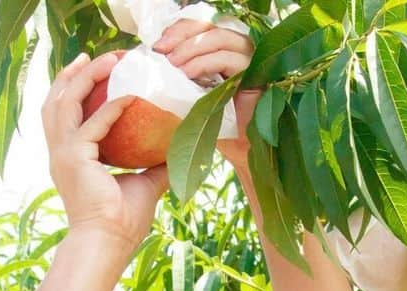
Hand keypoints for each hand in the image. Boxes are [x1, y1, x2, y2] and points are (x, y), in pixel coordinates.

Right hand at [41, 52, 168, 245]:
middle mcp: (61, 152)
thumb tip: (179, 148)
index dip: (80, 89)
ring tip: (106, 60)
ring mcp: (63, 154)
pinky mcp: (74, 158)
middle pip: (57, 100)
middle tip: (98, 56)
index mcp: (71, 157)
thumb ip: (156, 163)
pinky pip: (93, 124)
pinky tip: (130, 96)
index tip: (102, 72)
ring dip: (85, 78)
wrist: (109, 243)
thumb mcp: (144, 184)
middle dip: (75, 74)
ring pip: (64, 102)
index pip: (68, 114)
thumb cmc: (123, 221)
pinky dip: (111, 107)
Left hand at [151, 19, 259, 172]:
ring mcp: (248, 61)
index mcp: (221, 50)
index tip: (157, 46)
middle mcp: (237, 50)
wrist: (236, 149)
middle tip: (161, 51)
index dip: (178, 30)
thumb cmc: (213, 124)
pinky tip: (189, 74)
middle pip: (209, 25)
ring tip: (173, 65)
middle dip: (181, 35)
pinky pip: (229, 59)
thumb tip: (151, 57)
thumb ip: (178, 72)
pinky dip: (206, 63)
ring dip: (192, 48)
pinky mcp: (254, 76)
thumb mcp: (188, 93)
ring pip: (220, 38)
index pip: (200, 26)